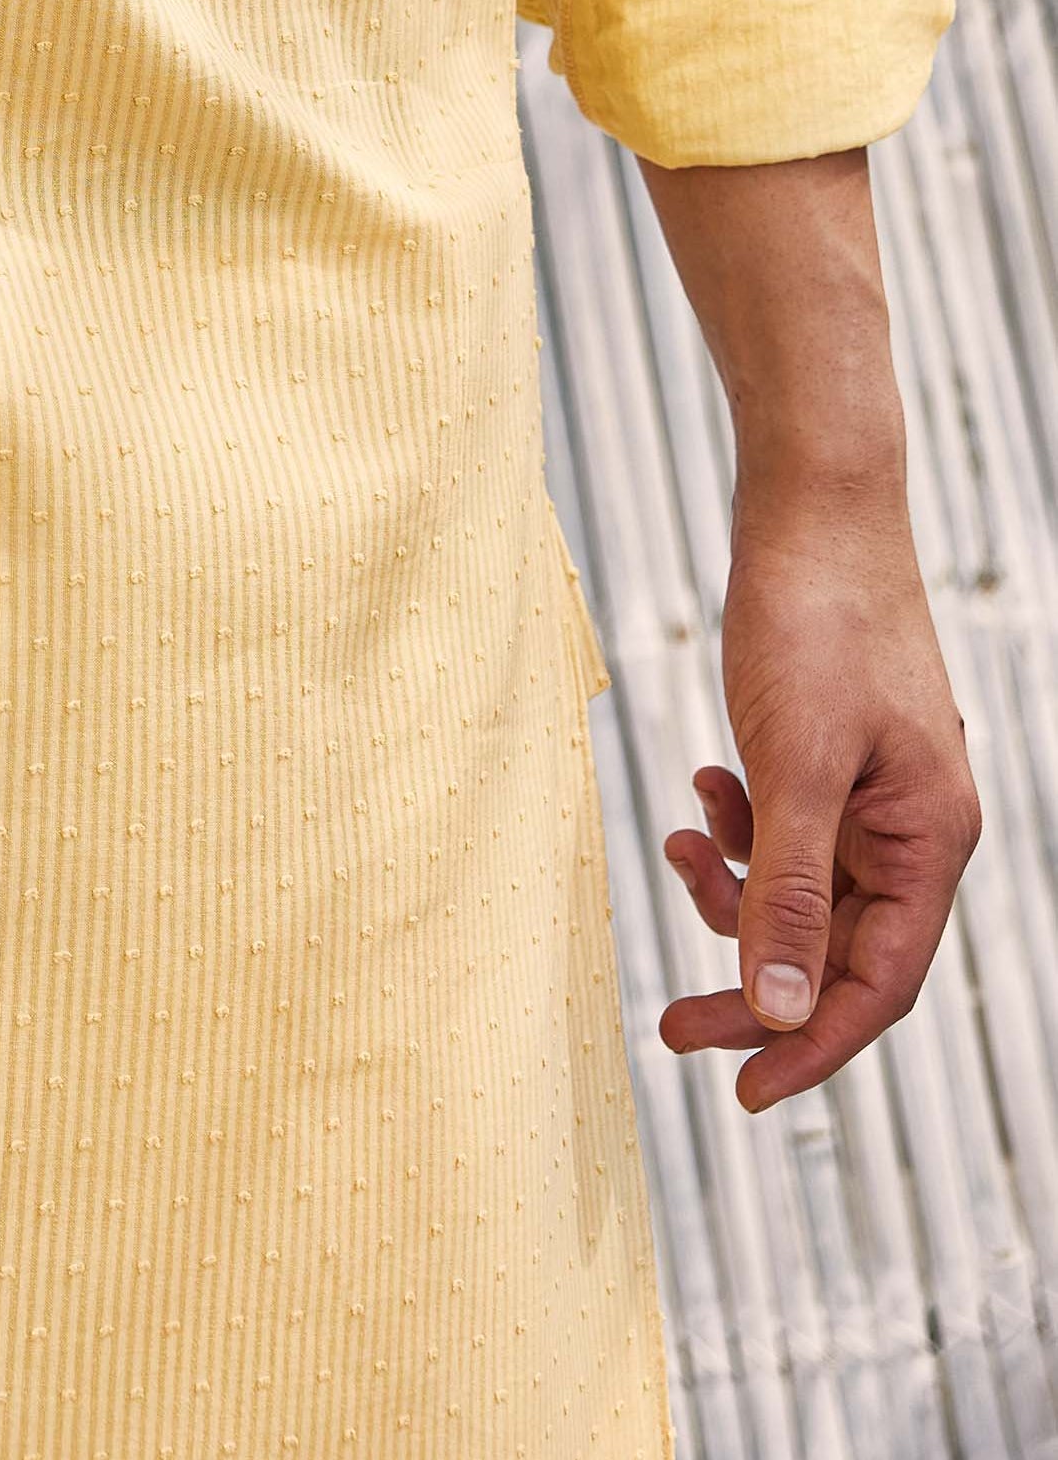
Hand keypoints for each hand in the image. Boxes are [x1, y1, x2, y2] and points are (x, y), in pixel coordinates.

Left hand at [655, 472, 979, 1108]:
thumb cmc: (817, 619)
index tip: (738, 1093)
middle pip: (834, 951)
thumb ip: (785, 888)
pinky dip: (738, 828)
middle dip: (754, 983)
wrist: (812, 501)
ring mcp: (873, 794)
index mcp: (928, 843)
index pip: (875, 986)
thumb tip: (775, 1011)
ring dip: (735, 892)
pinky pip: (787, 833)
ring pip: (803, 894)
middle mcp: (911, 830)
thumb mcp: (793, 763)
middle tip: (669, 1023)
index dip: (809, 1047)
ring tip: (677, 845)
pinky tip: (701, 787)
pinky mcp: (831, 758)